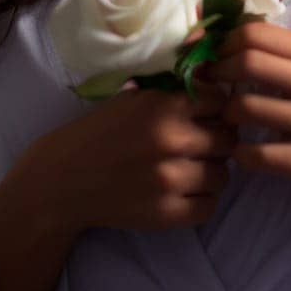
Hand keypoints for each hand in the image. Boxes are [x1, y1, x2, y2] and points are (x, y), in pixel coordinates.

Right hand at [37, 85, 236, 234]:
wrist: (63, 179)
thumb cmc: (100, 133)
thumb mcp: (133, 99)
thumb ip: (173, 89)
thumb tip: (215, 76)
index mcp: (162, 107)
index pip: (220, 100)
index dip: (216, 106)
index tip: (206, 113)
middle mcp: (171, 142)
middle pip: (227, 138)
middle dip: (217, 138)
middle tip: (202, 143)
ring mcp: (170, 181)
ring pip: (223, 174)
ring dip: (211, 170)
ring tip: (192, 168)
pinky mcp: (166, 214)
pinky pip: (209, 206)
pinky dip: (201, 199)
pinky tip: (185, 191)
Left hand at [194, 20, 290, 214]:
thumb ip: (270, 52)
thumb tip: (215, 33)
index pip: (257, 33)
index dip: (226, 44)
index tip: (216, 58)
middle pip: (250, 62)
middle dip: (220, 72)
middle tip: (211, 84)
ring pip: (248, 107)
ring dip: (226, 114)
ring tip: (228, 118)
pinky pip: (257, 153)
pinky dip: (240, 153)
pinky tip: (241, 151)